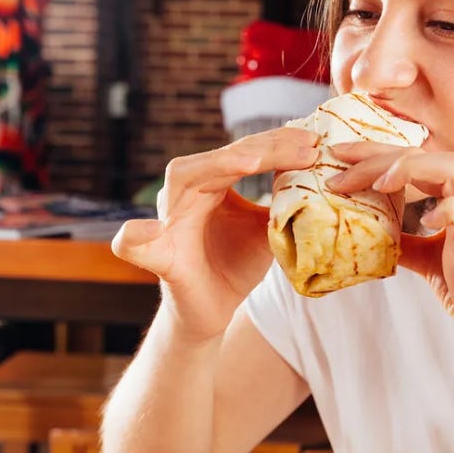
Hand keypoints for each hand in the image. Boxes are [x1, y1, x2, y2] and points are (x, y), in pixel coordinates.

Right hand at [111, 128, 318, 341]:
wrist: (212, 310)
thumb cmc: (237, 263)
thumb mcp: (269, 229)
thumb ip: (284, 202)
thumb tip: (318, 174)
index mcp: (212, 183)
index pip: (245, 152)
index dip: (278, 144)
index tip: (313, 142)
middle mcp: (186, 192)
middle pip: (220, 157)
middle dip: (264, 149)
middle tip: (305, 147)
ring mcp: (167, 220)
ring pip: (183, 178)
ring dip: (218, 166)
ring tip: (253, 163)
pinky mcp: (157, 256)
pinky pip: (134, 242)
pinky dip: (136, 235)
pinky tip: (151, 229)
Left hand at [327, 142, 453, 371]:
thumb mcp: (429, 259)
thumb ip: (404, 240)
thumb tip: (365, 232)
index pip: (417, 160)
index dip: (376, 154)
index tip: (340, 157)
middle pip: (425, 154)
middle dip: (376, 155)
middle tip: (337, 164)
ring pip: (450, 164)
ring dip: (406, 168)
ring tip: (376, 185)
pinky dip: (443, 209)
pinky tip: (424, 222)